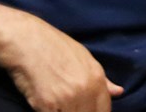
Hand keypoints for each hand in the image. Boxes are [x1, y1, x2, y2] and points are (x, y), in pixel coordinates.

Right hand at [0, 14, 121, 111]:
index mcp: (97, 79)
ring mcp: (66, 98)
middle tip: (68, 106)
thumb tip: (119, 92)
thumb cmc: (54, 47)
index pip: (104, 110)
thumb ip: (102, 79)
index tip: (86, 110)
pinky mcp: (46, 105)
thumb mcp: (84, 57)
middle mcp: (85, 89)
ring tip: (58, 105)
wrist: (26, 41)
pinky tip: (46, 106)